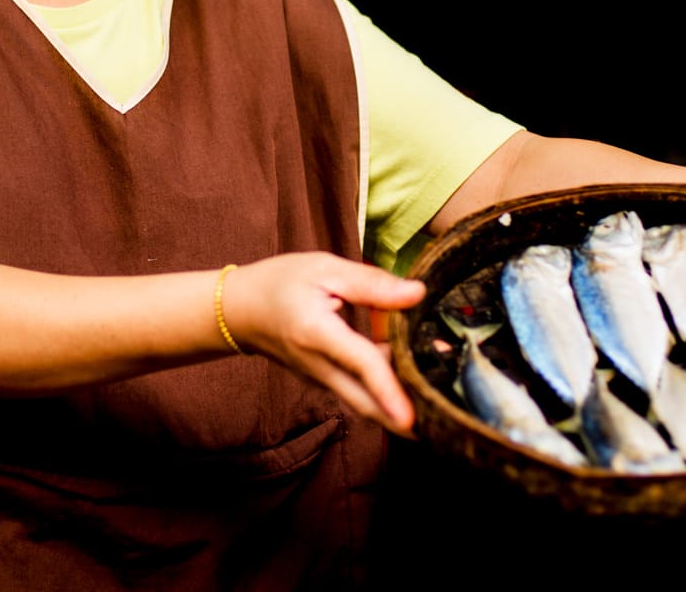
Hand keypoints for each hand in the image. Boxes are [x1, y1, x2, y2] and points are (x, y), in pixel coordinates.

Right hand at [223, 253, 425, 436]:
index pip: (361, 365)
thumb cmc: (280, 282)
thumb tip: (417, 293)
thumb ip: (372, 284)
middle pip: (367, 403)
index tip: (413, 418)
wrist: (239, 310)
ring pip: (365, 402)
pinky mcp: (324, 382)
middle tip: (446, 412)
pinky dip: (385, 392)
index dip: (389, 389)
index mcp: (316, 332)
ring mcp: (320, 379)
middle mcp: (318, 365)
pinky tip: (411, 373)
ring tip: (438, 388)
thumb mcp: (325, 269)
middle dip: (404, 415)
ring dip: (398, 403)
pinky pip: (358, 393)